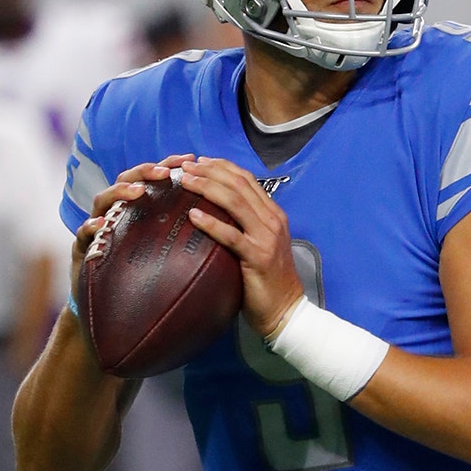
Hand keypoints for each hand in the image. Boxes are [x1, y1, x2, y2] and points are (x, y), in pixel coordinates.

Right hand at [69, 154, 196, 299]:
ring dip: (120, 192)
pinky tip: (101, 225)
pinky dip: (90, 226)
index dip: (167, 164)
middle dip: (144, 172)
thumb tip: (217, 219)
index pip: (149, 178)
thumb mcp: (160, 246)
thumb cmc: (136, 271)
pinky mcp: (82, 247)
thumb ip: (179, 229)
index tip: (189, 159)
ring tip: (138, 191)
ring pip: (102, 200)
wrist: (106, 303)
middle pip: (124, 180)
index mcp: (133, 207)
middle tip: (165, 172)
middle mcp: (114, 211)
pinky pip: (82, 233)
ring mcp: (96, 227)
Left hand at [176, 157, 303, 337]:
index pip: (246, 179)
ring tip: (185, 182)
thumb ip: (245, 225)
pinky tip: (193, 215)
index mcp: (273, 214)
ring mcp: (267, 237)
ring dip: (207, 188)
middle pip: (239, 185)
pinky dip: (211, 223)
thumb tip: (214, 210)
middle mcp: (272, 220)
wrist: (285, 309)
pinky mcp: (258, 257)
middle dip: (210, 171)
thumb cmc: (266, 279)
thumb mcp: (260, 244)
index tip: (200, 161)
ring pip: (235, 203)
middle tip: (185, 166)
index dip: (222, 167)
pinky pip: (231, 235)